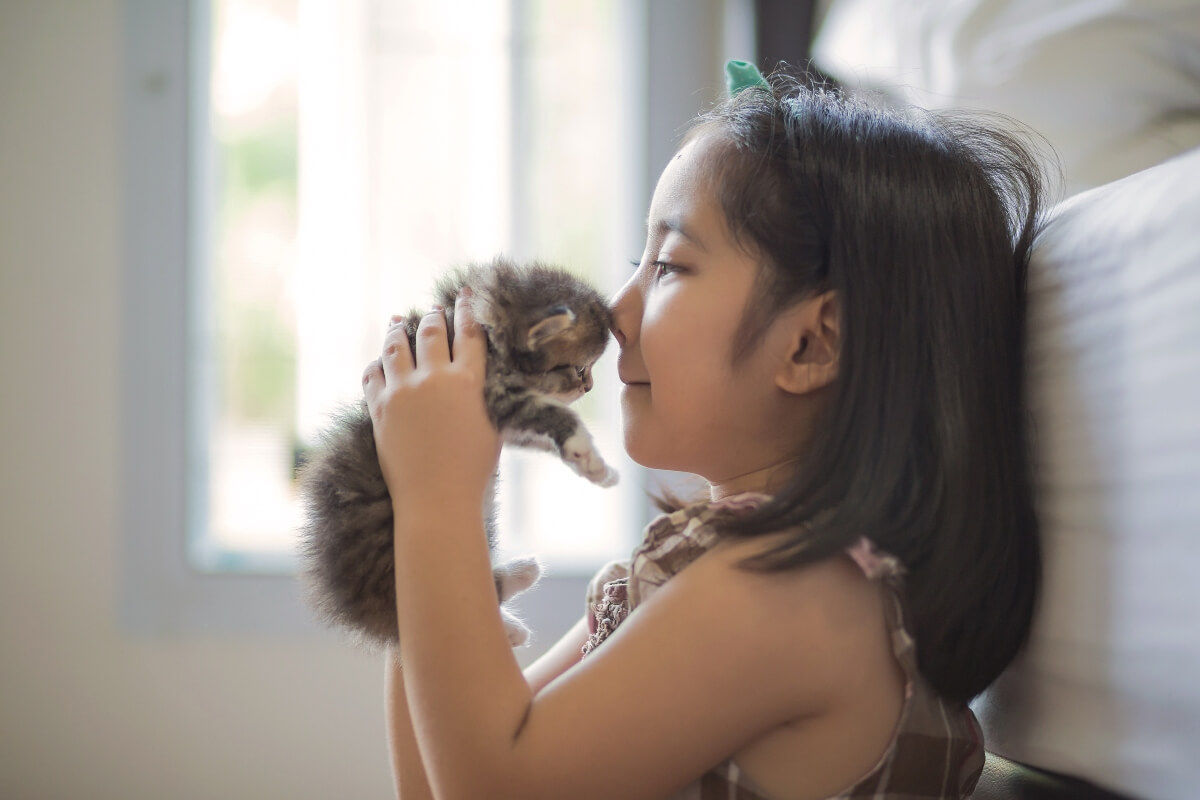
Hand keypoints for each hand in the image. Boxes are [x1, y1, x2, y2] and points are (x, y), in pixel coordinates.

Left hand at [362, 292, 498, 521]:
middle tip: (433, 310)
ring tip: (397, 320)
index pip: (469, 334)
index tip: (463, 297)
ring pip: (395, 346)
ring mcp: (403, 391)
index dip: (466, 311)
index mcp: (468, 381)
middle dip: (432, 317)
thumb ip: (485, 393)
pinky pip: (373, 373)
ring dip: (398, 329)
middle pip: (431, 333)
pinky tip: (380, 360)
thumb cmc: (473, 469)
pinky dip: (378, 362)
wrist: (437, 499)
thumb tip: (479, 375)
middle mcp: (434, 378)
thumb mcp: (493, 425)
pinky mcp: (379, 408)